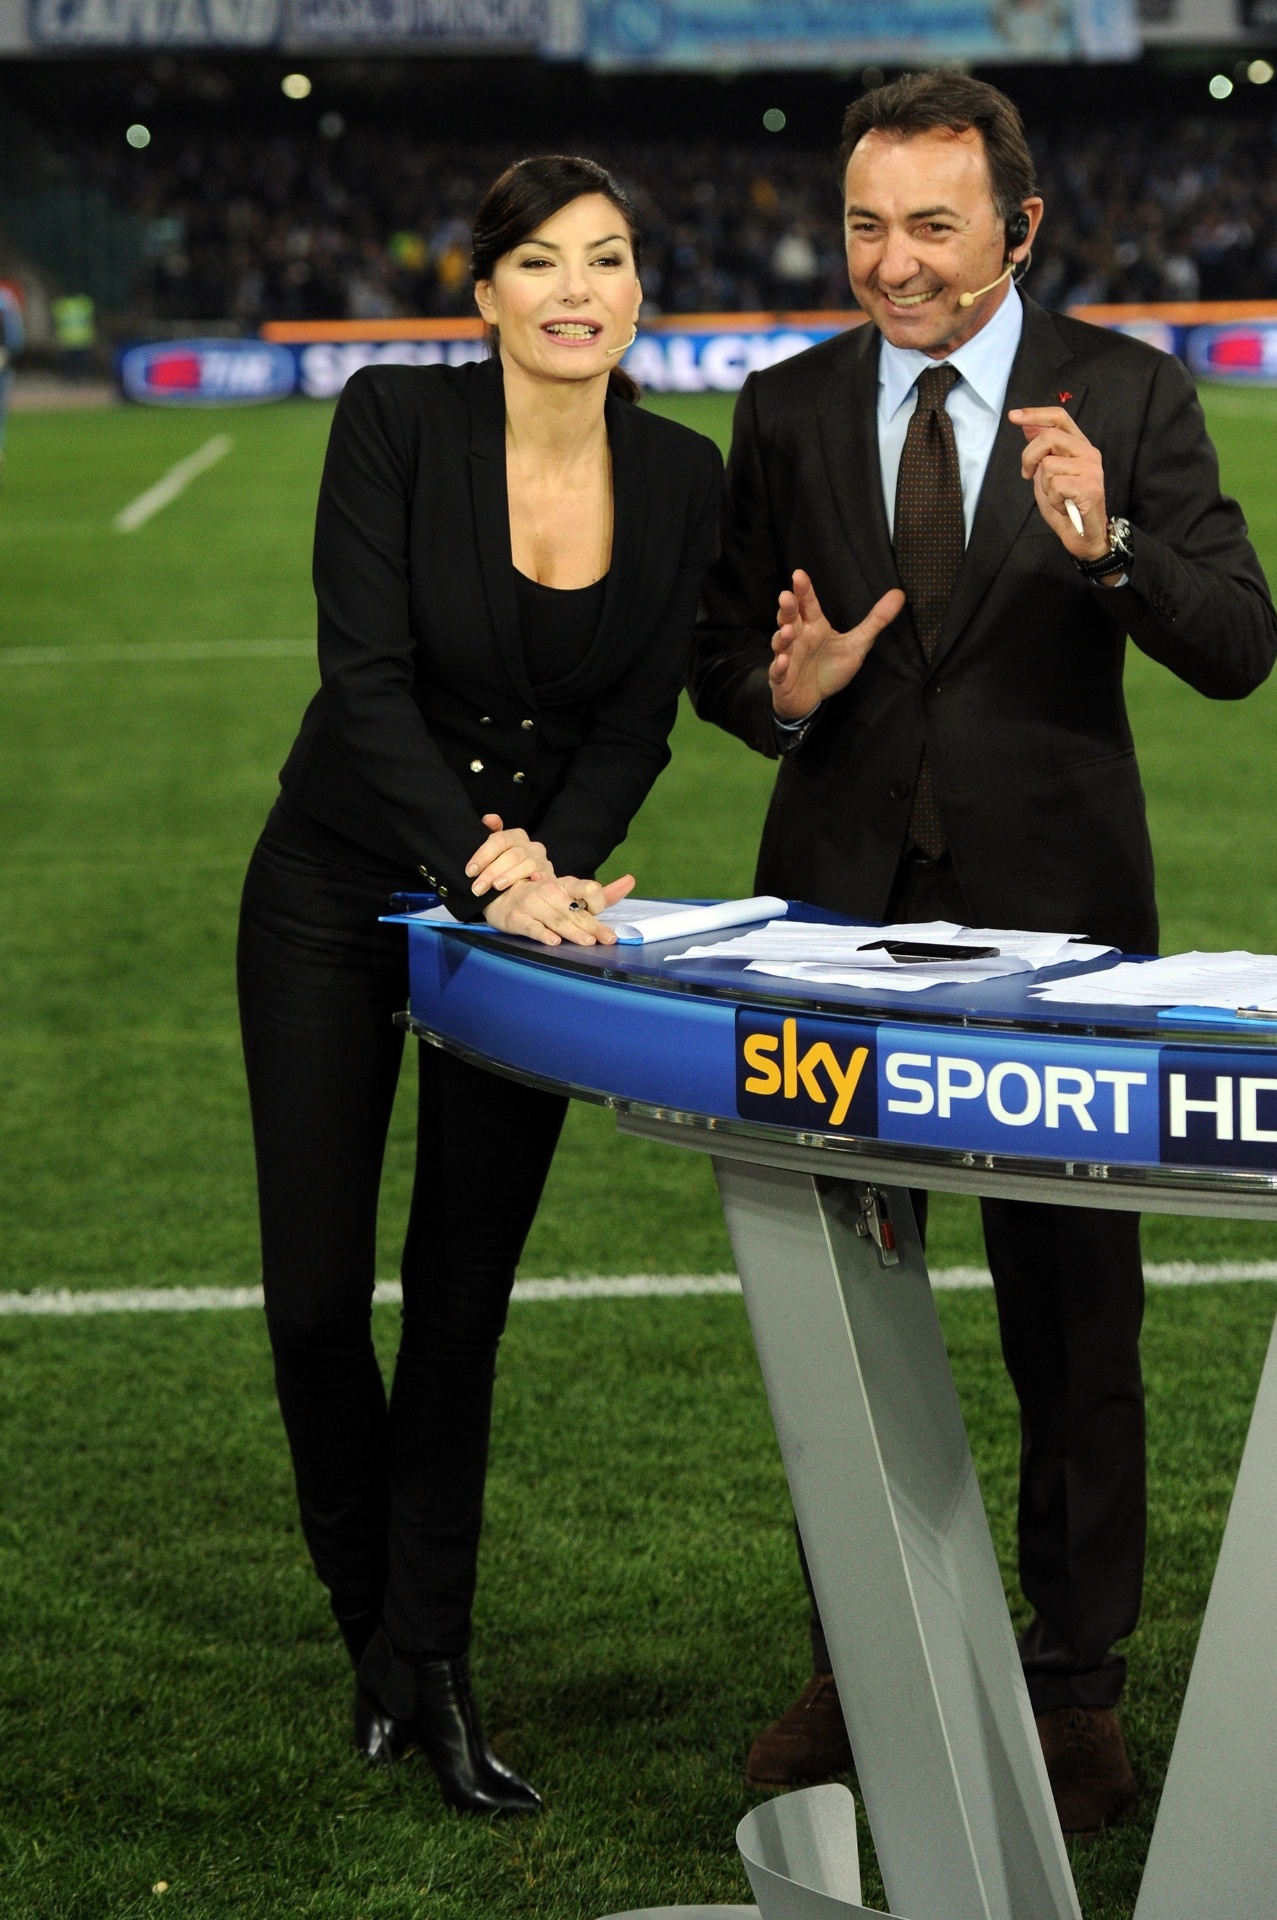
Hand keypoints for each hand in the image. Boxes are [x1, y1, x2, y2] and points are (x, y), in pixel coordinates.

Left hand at [465, 813, 552, 897]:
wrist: (515, 895)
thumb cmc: (501, 872)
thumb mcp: (491, 855)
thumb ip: (490, 834)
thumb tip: (490, 818)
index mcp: (516, 837)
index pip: (499, 840)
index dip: (483, 855)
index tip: (470, 871)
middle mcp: (531, 846)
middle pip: (511, 854)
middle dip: (491, 871)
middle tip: (477, 887)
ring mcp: (542, 860)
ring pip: (527, 864)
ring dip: (510, 876)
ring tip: (496, 887)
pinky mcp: (549, 876)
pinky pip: (545, 874)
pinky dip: (539, 877)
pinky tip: (530, 881)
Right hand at [482, 873, 634, 946]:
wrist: (502, 896)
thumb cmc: (544, 898)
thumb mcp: (571, 891)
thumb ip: (601, 893)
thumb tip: (631, 881)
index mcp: (566, 885)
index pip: (586, 889)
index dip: (596, 900)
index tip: (601, 912)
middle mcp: (550, 892)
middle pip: (575, 911)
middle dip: (593, 926)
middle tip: (608, 939)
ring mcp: (532, 905)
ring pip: (556, 920)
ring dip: (572, 931)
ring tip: (588, 942)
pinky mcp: (517, 919)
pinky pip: (532, 928)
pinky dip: (543, 934)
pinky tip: (553, 941)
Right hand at [770, 571, 904, 719]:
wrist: (811, 698)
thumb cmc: (829, 668)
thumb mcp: (857, 644)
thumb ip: (876, 620)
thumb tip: (899, 594)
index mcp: (814, 626)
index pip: (808, 604)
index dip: (803, 590)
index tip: (799, 574)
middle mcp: (798, 638)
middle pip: (790, 618)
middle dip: (788, 608)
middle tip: (786, 595)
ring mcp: (787, 657)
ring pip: (781, 642)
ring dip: (782, 636)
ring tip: (788, 630)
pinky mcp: (781, 678)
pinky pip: (777, 671)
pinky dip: (779, 666)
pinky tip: (783, 661)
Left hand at [1010, 407, 1111, 563]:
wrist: (1085, 536)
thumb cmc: (1067, 507)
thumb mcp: (1047, 475)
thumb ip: (1041, 451)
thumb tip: (1028, 426)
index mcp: (1079, 446)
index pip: (1059, 417)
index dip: (1035, 414)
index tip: (1013, 416)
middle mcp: (1088, 452)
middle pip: (1049, 437)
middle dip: (1029, 456)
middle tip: (1027, 474)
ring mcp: (1091, 469)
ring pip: (1048, 465)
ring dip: (1045, 486)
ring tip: (1058, 498)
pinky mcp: (1090, 487)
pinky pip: (1056, 485)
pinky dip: (1053, 500)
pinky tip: (1064, 507)